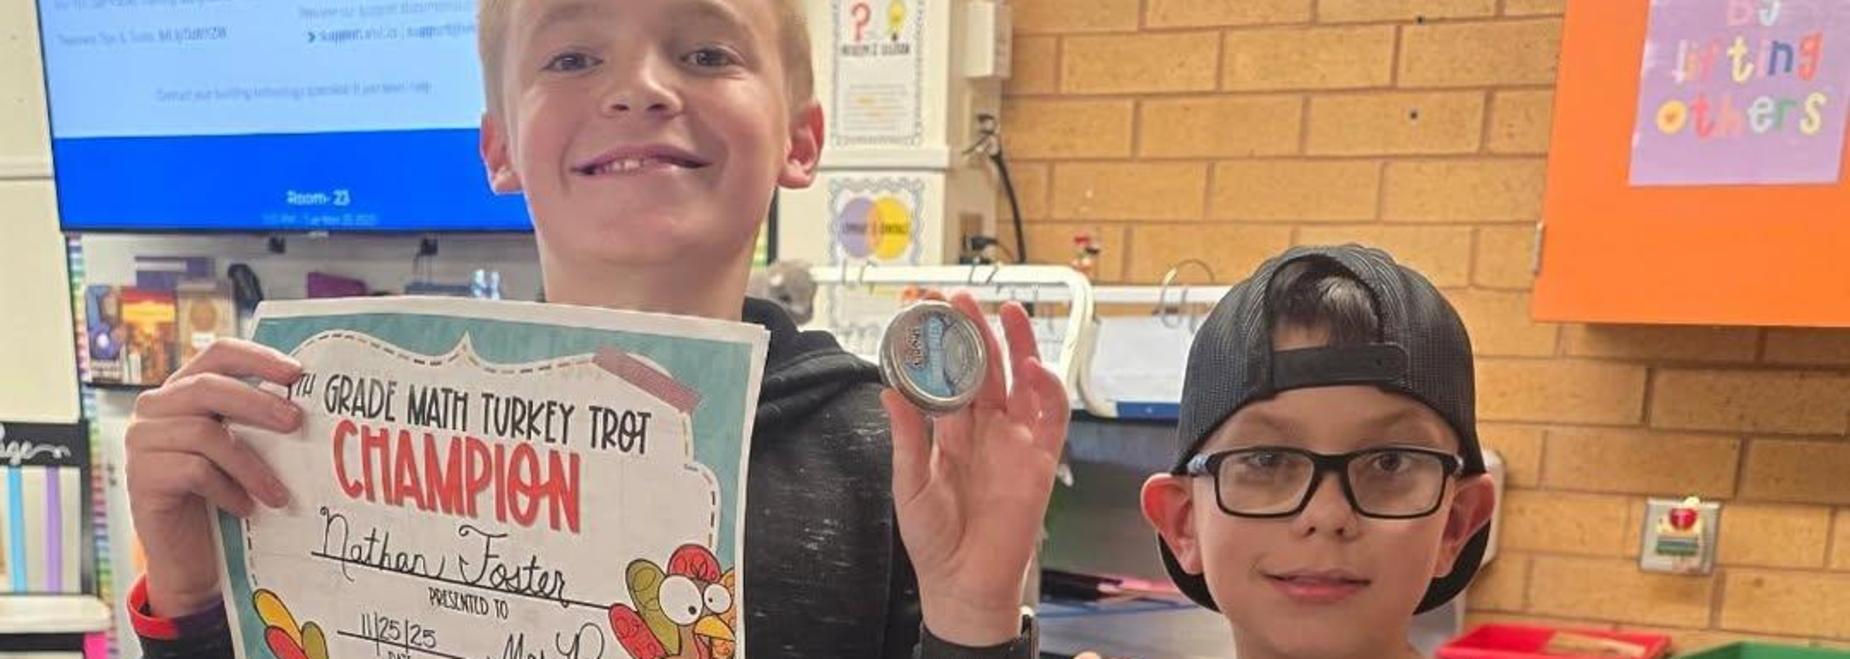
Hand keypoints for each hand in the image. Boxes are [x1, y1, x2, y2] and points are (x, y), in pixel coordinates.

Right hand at [125, 339, 302, 616]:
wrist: (189, 553)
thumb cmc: (225, 492)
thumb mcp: (243, 447)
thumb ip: (257, 418)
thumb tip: (310, 399)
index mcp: (184, 389)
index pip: (217, 354)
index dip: (256, 358)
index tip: (297, 373)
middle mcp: (155, 408)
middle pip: (207, 387)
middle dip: (258, 403)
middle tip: (297, 422)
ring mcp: (141, 441)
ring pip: (204, 434)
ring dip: (251, 465)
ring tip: (279, 494)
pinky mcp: (140, 477)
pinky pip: (193, 471)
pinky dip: (228, 490)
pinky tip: (245, 508)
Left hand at [883, 292, 1069, 646]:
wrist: (962, 583)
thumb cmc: (934, 539)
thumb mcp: (909, 484)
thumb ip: (906, 436)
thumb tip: (890, 390)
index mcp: (950, 433)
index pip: (948, 378)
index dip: (941, 346)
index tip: (928, 313)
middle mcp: (984, 430)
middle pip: (985, 369)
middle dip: (977, 332)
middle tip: (964, 298)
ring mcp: (1014, 441)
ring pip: (1021, 382)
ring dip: (1018, 347)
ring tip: (1007, 313)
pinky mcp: (1039, 460)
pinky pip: (1050, 416)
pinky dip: (1047, 389)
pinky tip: (1032, 366)